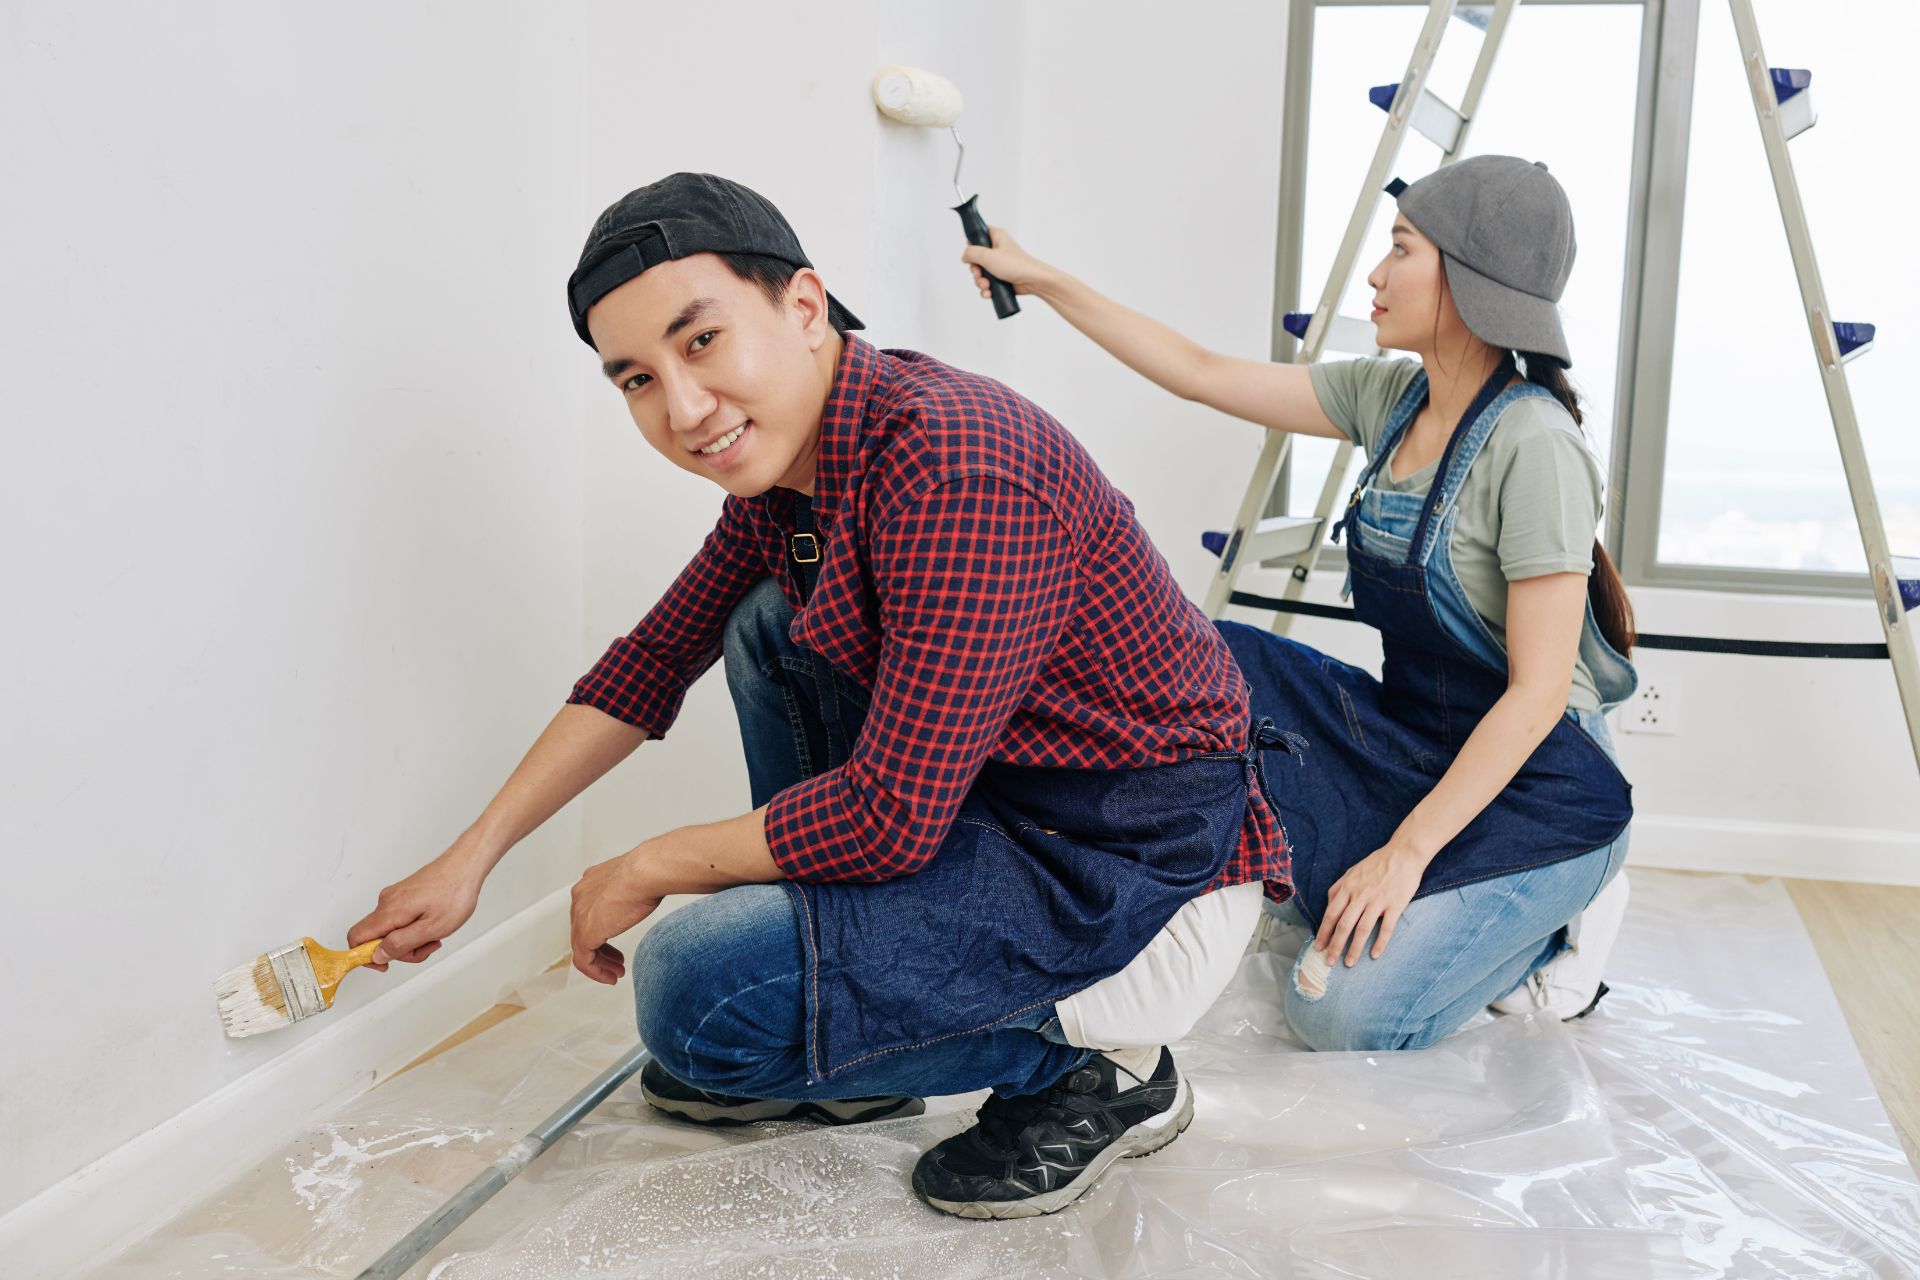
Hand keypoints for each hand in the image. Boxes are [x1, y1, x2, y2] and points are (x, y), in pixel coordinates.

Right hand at [347, 847, 486, 969]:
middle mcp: (387, 902)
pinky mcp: (404, 895)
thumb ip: (401, 944)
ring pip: (392, 930)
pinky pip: (401, 920)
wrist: (466, 866)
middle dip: (400, 949)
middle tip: (426, 947)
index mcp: (389, 911)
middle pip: (377, 937)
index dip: (364, 956)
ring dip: (411, 940)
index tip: (385, 964)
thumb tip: (377, 955)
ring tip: (435, 934)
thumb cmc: (454, 893)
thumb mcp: (431, 928)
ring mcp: (395, 897)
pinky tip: (433, 924)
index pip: (356, 937)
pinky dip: (415, 928)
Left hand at [569, 847, 663, 984]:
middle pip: (584, 929)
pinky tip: (610, 977)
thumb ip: (631, 890)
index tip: (616, 941)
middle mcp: (581, 896)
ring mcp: (580, 915)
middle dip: (602, 949)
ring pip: (582, 947)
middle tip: (617, 961)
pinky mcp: (585, 933)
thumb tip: (643, 896)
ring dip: (599, 964)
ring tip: (615, 973)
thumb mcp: (636, 881)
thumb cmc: (648, 871)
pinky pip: (583, 960)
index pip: (589, 911)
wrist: (646, 872)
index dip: (603, 929)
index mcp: (591, 882)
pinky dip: (596, 972)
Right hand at [961, 227, 1055, 298]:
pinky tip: (988, 294)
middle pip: (976, 258)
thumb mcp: (988, 256)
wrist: (1033, 281)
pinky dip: (986, 289)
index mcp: (996, 237)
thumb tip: (964, 256)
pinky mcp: (1001, 277)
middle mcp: (997, 249)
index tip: (972, 255)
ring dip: (980, 282)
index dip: (971, 245)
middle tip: (979, 275)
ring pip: (981, 272)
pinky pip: (988, 282)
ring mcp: (999, 264)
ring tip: (986, 287)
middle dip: (975, 271)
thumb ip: (971, 253)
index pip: (978, 235)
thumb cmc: (1015, 265)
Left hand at [1315, 843, 1427, 966]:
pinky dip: (1380, 943)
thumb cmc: (1377, 863)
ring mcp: (1378, 900)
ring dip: (1354, 948)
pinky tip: (1374, 955)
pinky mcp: (1395, 905)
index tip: (1318, 946)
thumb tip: (1329, 904)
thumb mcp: (1352, 872)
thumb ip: (1339, 888)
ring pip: (1362, 929)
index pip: (1331, 914)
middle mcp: (1360, 895)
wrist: (1403, 854)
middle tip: (1329, 962)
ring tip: (1349, 963)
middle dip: (1334, 945)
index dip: (1323, 932)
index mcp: (1348, 887)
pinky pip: (1386, 928)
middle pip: (1344, 925)